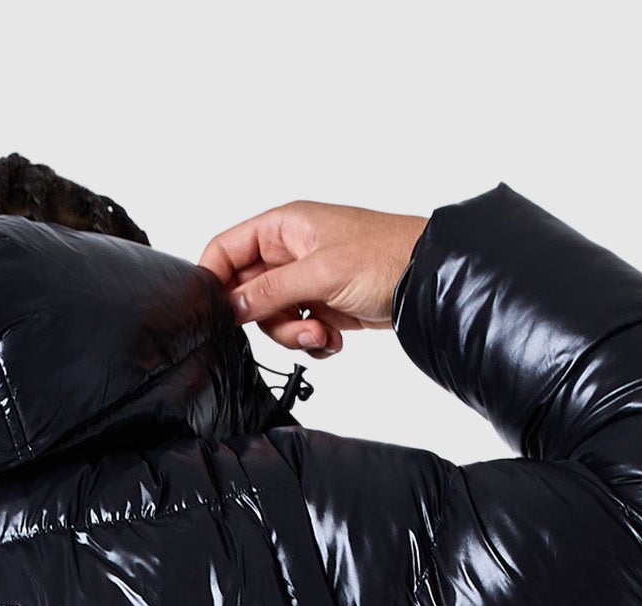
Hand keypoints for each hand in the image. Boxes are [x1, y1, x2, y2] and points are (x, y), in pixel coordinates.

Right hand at [197, 200, 427, 357]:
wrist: (426, 280)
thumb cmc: (384, 256)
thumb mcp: (319, 273)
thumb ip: (270, 291)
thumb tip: (231, 306)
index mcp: (284, 227)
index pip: (227, 249)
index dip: (215, 280)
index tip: (215, 313)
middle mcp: (290, 251)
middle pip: (248, 292)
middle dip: (269, 319)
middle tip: (297, 325)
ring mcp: (307, 280)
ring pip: (273, 318)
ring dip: (295, 335)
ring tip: (323, 334)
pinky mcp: (324, 305)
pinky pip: (299, 331)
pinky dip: (314, 342)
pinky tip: (334, 339)